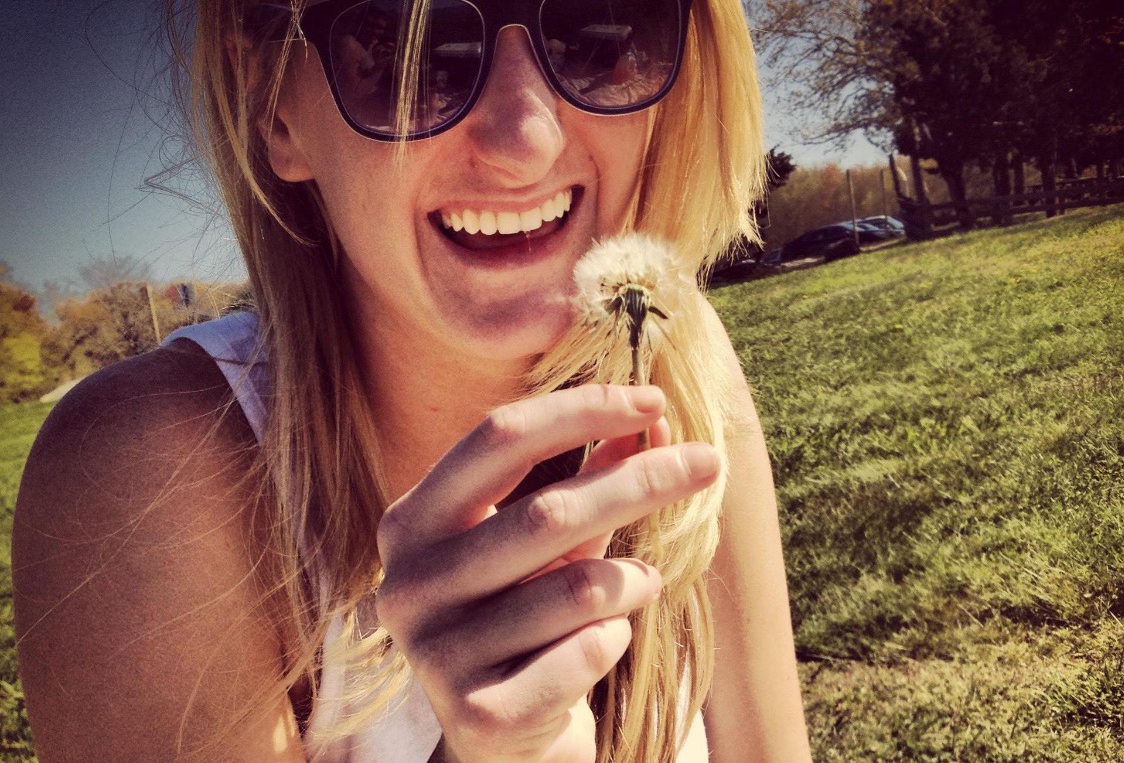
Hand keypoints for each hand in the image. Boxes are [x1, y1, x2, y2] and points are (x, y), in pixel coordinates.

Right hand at [375, 384, 719, 762]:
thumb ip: (592, 475)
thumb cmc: (528, 609)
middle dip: (642, 481)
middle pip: (548, 511)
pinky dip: (616, 637)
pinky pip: (588, 652)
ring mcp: (435, 654)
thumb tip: (655, 418)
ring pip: (580, 590)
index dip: (580, 410)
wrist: (501, 734)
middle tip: (707, 463)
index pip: (498, 438)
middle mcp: (409, 583)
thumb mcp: (555, 538)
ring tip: (642, 585)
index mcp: (412, 521)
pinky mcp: (479, 715)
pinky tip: (604, 643)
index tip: (653, 399)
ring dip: (633, 582)